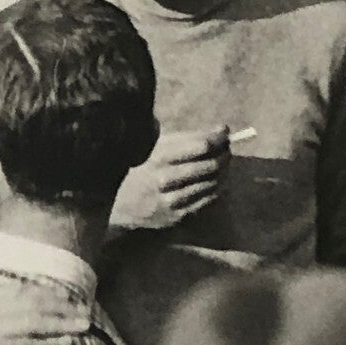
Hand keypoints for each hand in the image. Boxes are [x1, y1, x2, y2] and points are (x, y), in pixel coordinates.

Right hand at [0, 269, 83, 344]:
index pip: (15, 290)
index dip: (40, 292)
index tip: (58, 293)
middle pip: (33, 303)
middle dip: (60, 306)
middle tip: (82, 309)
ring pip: (38, 322)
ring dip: (63, 323)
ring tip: (84, 325)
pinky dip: (50, 344)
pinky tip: (67, 344)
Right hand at [111, 128, 229, 231]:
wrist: (119, 204)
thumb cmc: (140, 168)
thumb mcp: (155, 147)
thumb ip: (188, 138)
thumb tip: (223, 129)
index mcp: (159, 156)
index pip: (202, 145)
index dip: (219, 138)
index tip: (224, 134)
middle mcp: (166, 178)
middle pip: (211, 164)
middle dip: (224, 155)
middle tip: (226, 151)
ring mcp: (172, 199)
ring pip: (213, 183)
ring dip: (223, 172)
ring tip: (221, 165)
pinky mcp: (178, 215)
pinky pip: (208, 199)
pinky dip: (216, 188)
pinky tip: (213, 181)